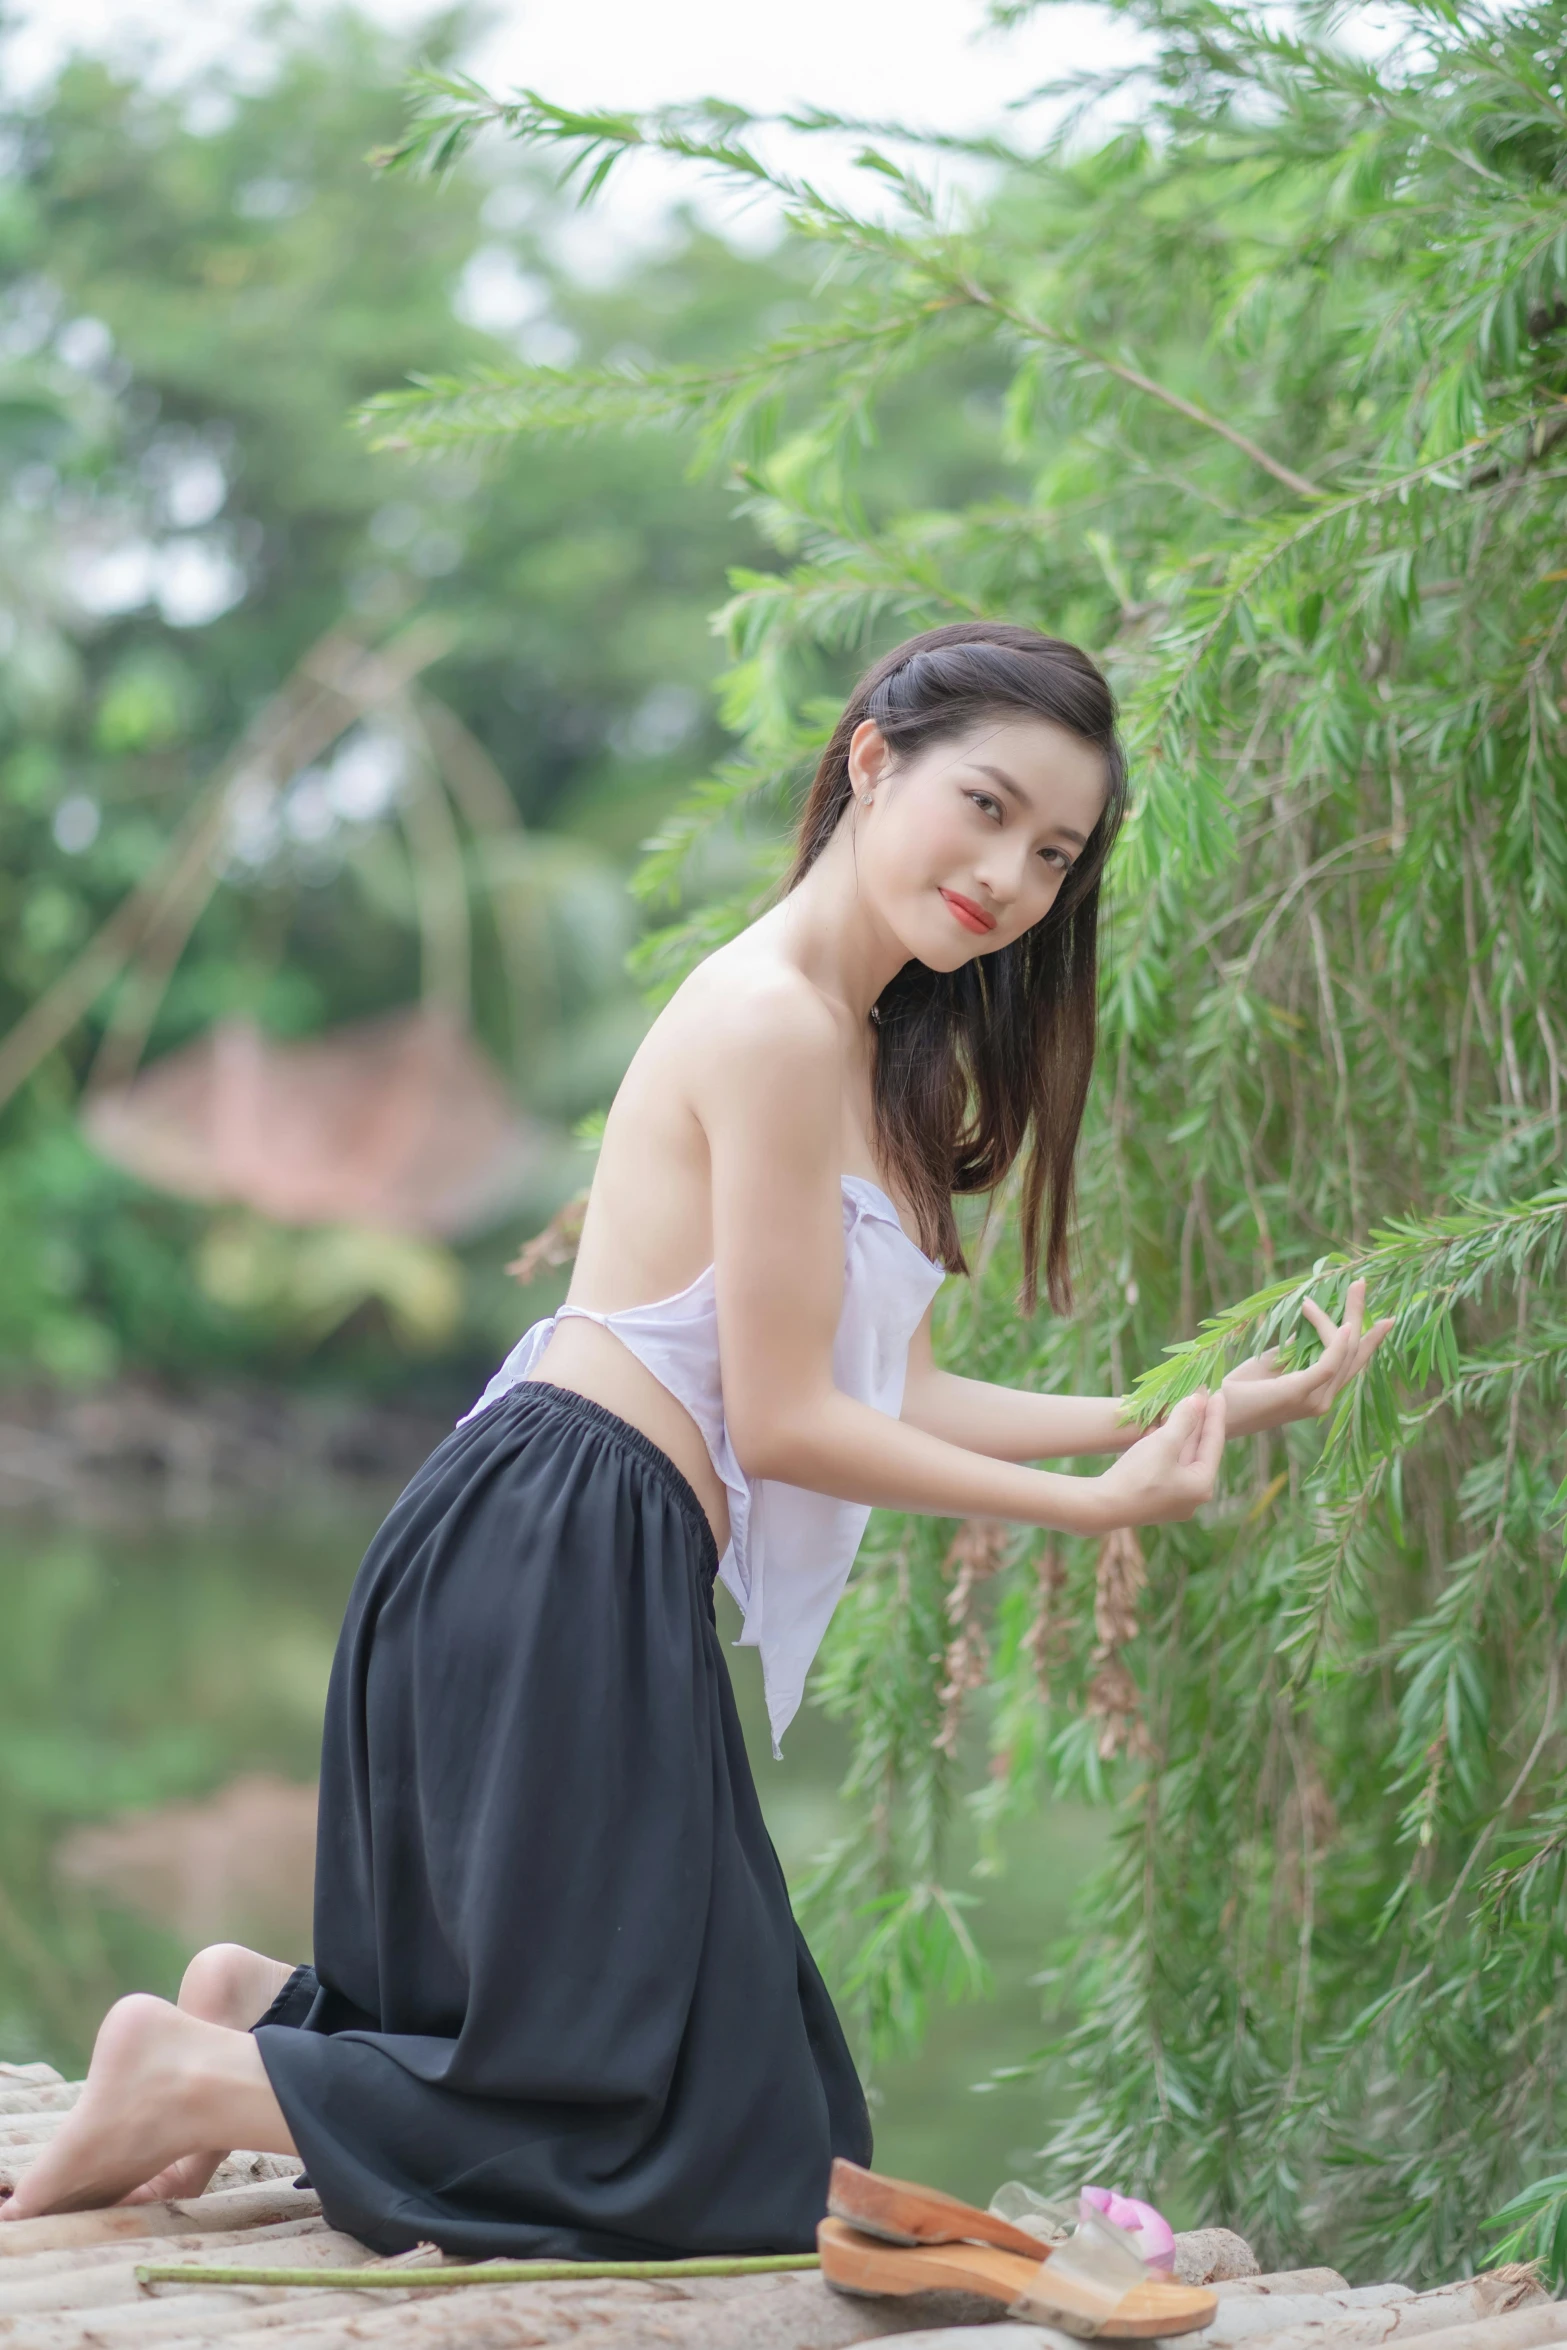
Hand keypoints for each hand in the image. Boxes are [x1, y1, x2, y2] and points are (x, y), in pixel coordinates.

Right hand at [1094, 1389, 1225, 1528]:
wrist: (1100, 1506)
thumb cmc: (1137, 1475)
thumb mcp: (1163, 1443)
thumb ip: (1184, 1420)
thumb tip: (1198, 1399)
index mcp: (1201, 1486)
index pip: (1214, 1443)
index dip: (1215, 1415)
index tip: (1218, 1392)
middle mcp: (1192, 1496)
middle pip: (1198, 1450)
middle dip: (1197, 1422)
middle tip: (1200, 1396)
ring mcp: (1174, 1499)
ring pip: (1181, 1457)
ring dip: (1179, 1432)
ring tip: (1181, 1407)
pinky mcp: (1156, 1498)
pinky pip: (1167, 1465)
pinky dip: (1165, 1446)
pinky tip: (1159, 1426)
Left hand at [1220, 1277, 1392, 1438]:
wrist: (1217, 1411)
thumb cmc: (1242, 1389)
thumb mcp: (1273, 1361)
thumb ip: (1296, 1348)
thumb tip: (1313, 1324)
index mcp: (1318, 1392)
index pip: (1351, 1363)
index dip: (1368, 1338)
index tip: (1373, 1310)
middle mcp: (1323, 1399)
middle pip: (1354, 1354)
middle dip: (1361, 1317)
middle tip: (1362, 1285)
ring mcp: (1314, 1400)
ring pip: (1343, 1354)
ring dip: (1349, 1317)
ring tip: (1354, 1288)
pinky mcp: (1299, 1393)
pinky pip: (1328, 1365)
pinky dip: (1337, 1344)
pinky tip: (1346, 1324)